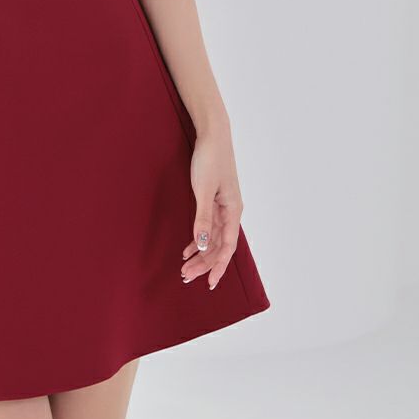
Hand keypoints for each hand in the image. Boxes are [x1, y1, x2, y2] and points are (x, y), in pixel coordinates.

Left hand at [180, 127, 243, 290]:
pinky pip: (208, 226)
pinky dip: (198, 238)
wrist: (212, 135)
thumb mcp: (203, 191)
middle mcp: (230, 211)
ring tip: (185, 267)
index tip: (210, 283)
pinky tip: (188, 248)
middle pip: (219, 245)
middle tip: (186, 276)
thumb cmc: (210, 160)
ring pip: (212, 238)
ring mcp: (222, 206)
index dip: (218, 266)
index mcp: (233, 211)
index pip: (227, 247)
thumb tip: (203, 245)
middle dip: (204, 263)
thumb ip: (203, 219)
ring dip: (200, 253)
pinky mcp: (214, 200)